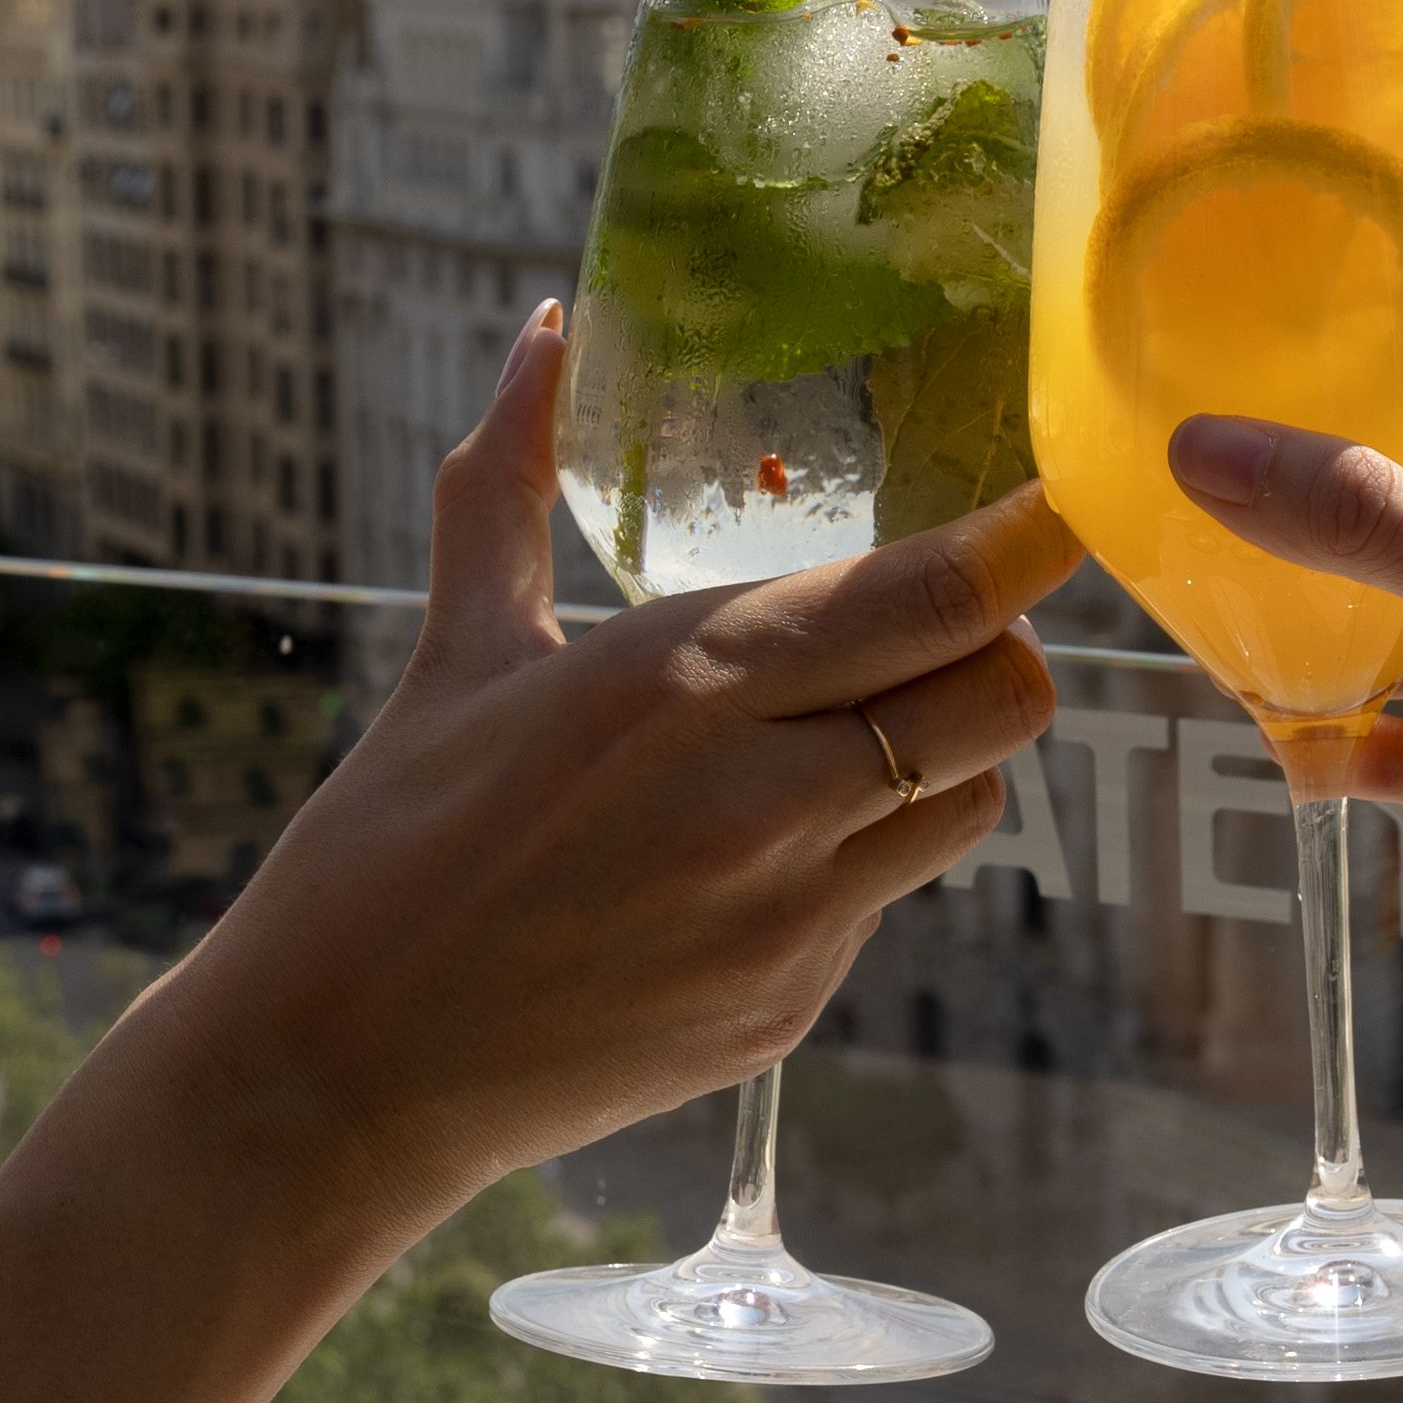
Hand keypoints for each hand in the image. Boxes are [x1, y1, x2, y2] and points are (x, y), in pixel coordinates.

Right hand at [157, 302, 1075, 1242]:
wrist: (339, 1071)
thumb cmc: (387, 845)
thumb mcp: (458, 649)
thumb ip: (508, 480)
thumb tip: (545, 331)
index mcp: (682, 679)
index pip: (936, 597)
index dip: (1030, 543)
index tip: (1064, 504)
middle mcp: (760, 796)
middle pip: (1005, 693)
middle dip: (1001, 645)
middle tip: (944, 626)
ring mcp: (788, 916)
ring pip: (978, 798)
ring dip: (945, 752)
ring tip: (846, 736)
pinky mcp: (790, 1004)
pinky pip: (889, 896)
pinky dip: (859, 854)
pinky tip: (752, 853)